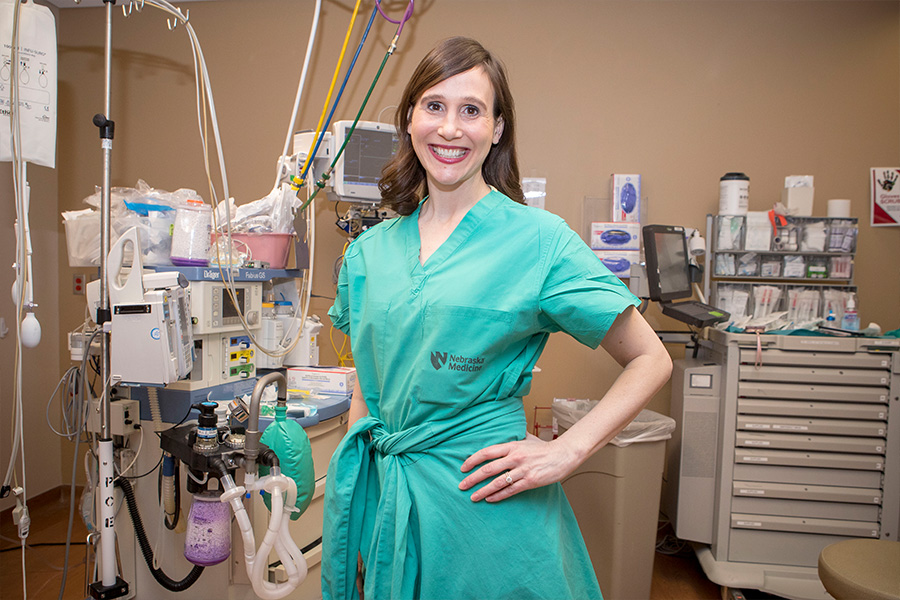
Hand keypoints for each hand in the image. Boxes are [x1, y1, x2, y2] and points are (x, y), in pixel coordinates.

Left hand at [458, 433, 578, 502]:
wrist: (564, 455)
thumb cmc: (545, 448)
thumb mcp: (528, 439)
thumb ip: (516, 438)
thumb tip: (509, 432)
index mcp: (512, 445)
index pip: (487, 452)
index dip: (472, 460)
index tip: (462, 467)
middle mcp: (515, 457)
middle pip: (488, 468)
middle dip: (472, 478)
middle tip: (461, 486)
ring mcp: (523, 470)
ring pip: (497, 482)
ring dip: (482, 490)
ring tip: (472, 497)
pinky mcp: (530, 481)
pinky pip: (510, 490)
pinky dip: (498, 496)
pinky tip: (489, 499)